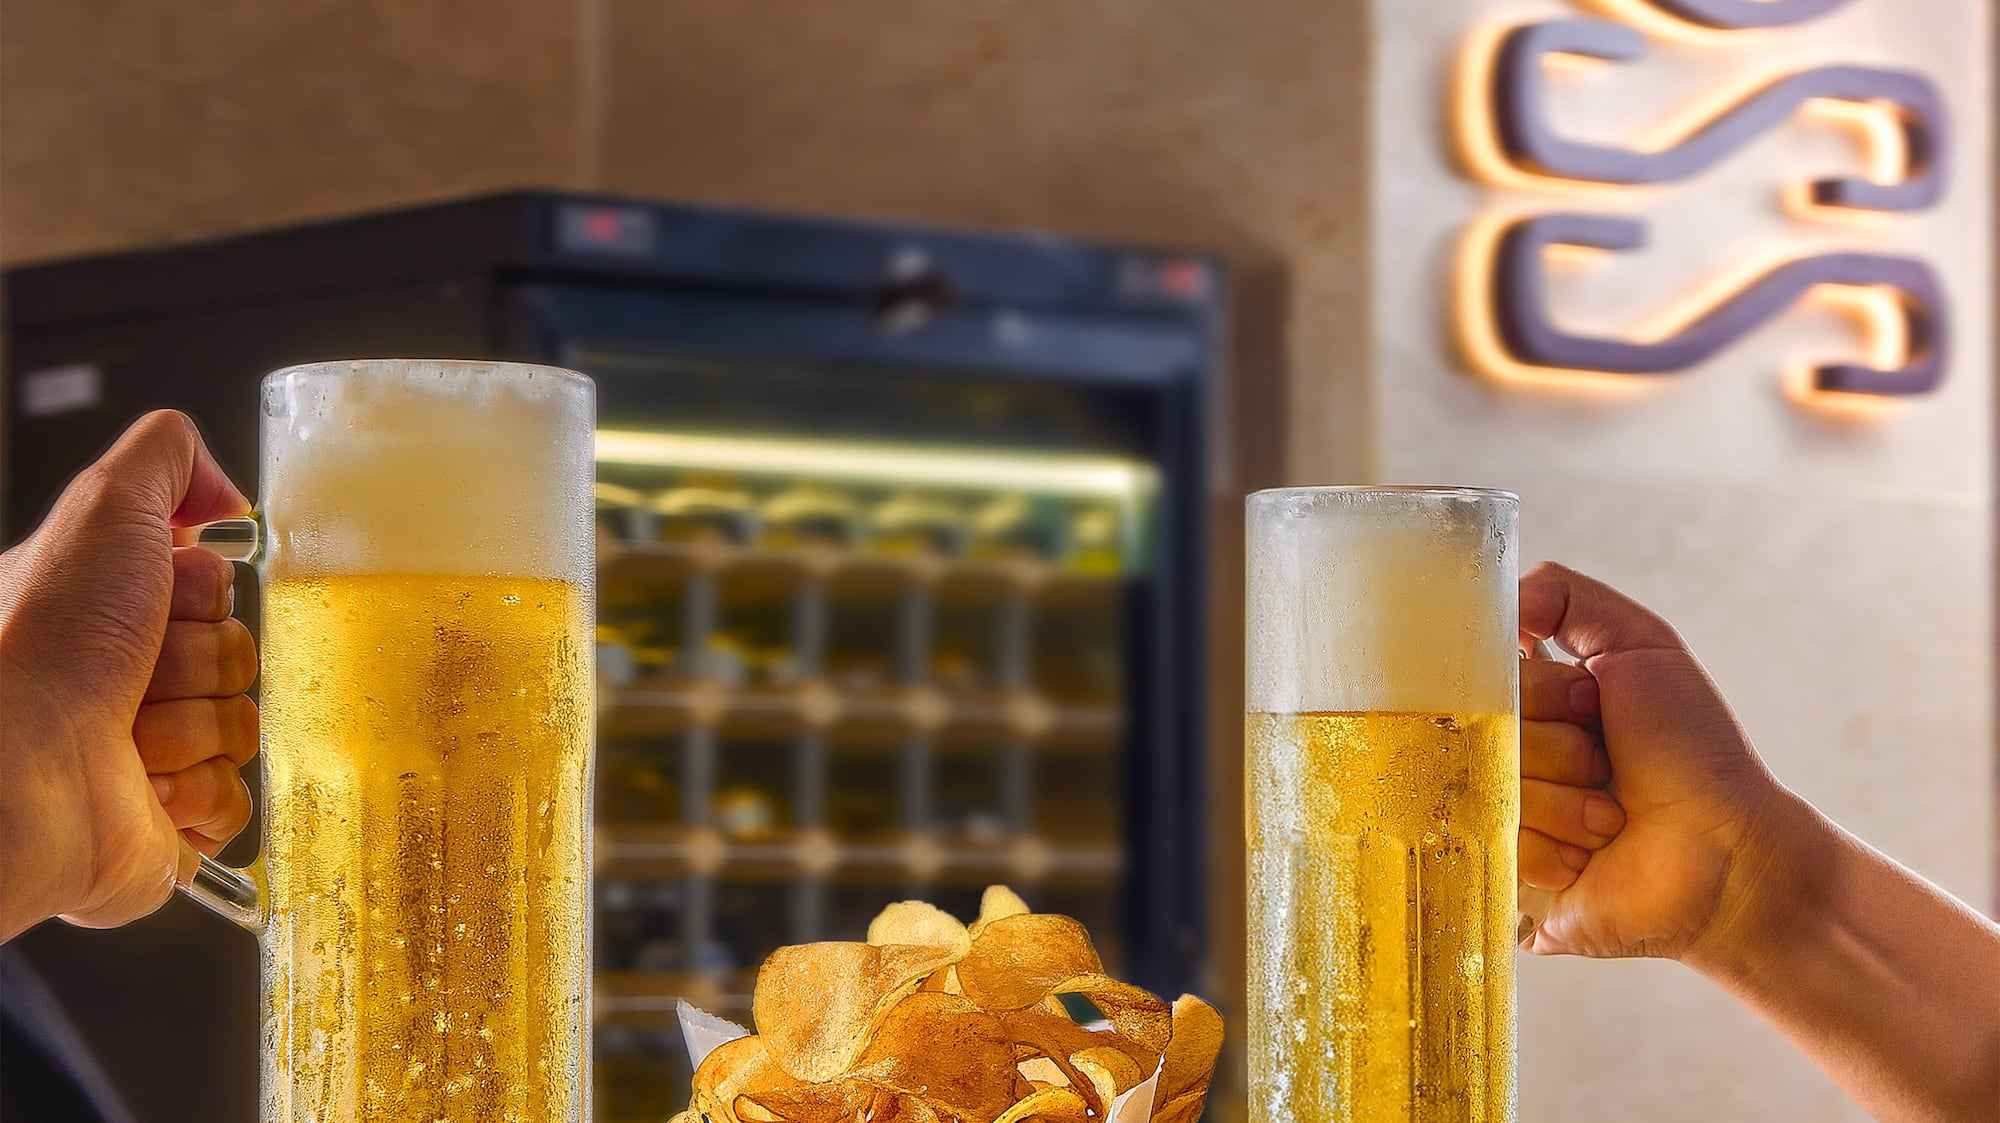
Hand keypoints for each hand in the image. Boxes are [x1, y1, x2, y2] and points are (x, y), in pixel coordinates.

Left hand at [0, 411, 256, 940]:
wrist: (14, 769)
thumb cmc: (40, 645)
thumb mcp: (103, 508)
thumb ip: (167, 460)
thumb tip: (222, 488)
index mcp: (107, 613)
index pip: (216, 593)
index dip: (200, 597)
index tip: (160, 601)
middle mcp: (123, 682)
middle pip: (238, 658)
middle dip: (200, 666)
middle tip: (138, 677)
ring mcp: (147, 757)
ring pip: (242, 729)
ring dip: (195, 730)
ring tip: (129, 739)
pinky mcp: (166, 824)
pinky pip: (236, 802)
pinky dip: (200, 794)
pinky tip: (148, 788)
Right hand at [1514, 562, 1796, 962]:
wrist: (1727, 852)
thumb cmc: (1694, 750)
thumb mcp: (1644, 645)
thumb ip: (1569, 599)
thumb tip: (1503, 600)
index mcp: (1538, 701)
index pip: (1486, 678)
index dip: (1541, 691)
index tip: (1591, 703)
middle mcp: (1517, 753)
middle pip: (1482, 735)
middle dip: (1557, 750)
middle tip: (1606, 765)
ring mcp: (1510, 813)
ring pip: (1490, 792)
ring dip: (1563, 805)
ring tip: (1608, 818)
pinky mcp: (1511, 869)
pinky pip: (1497, 846)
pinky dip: (1551, 850)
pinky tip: (1589, 856)